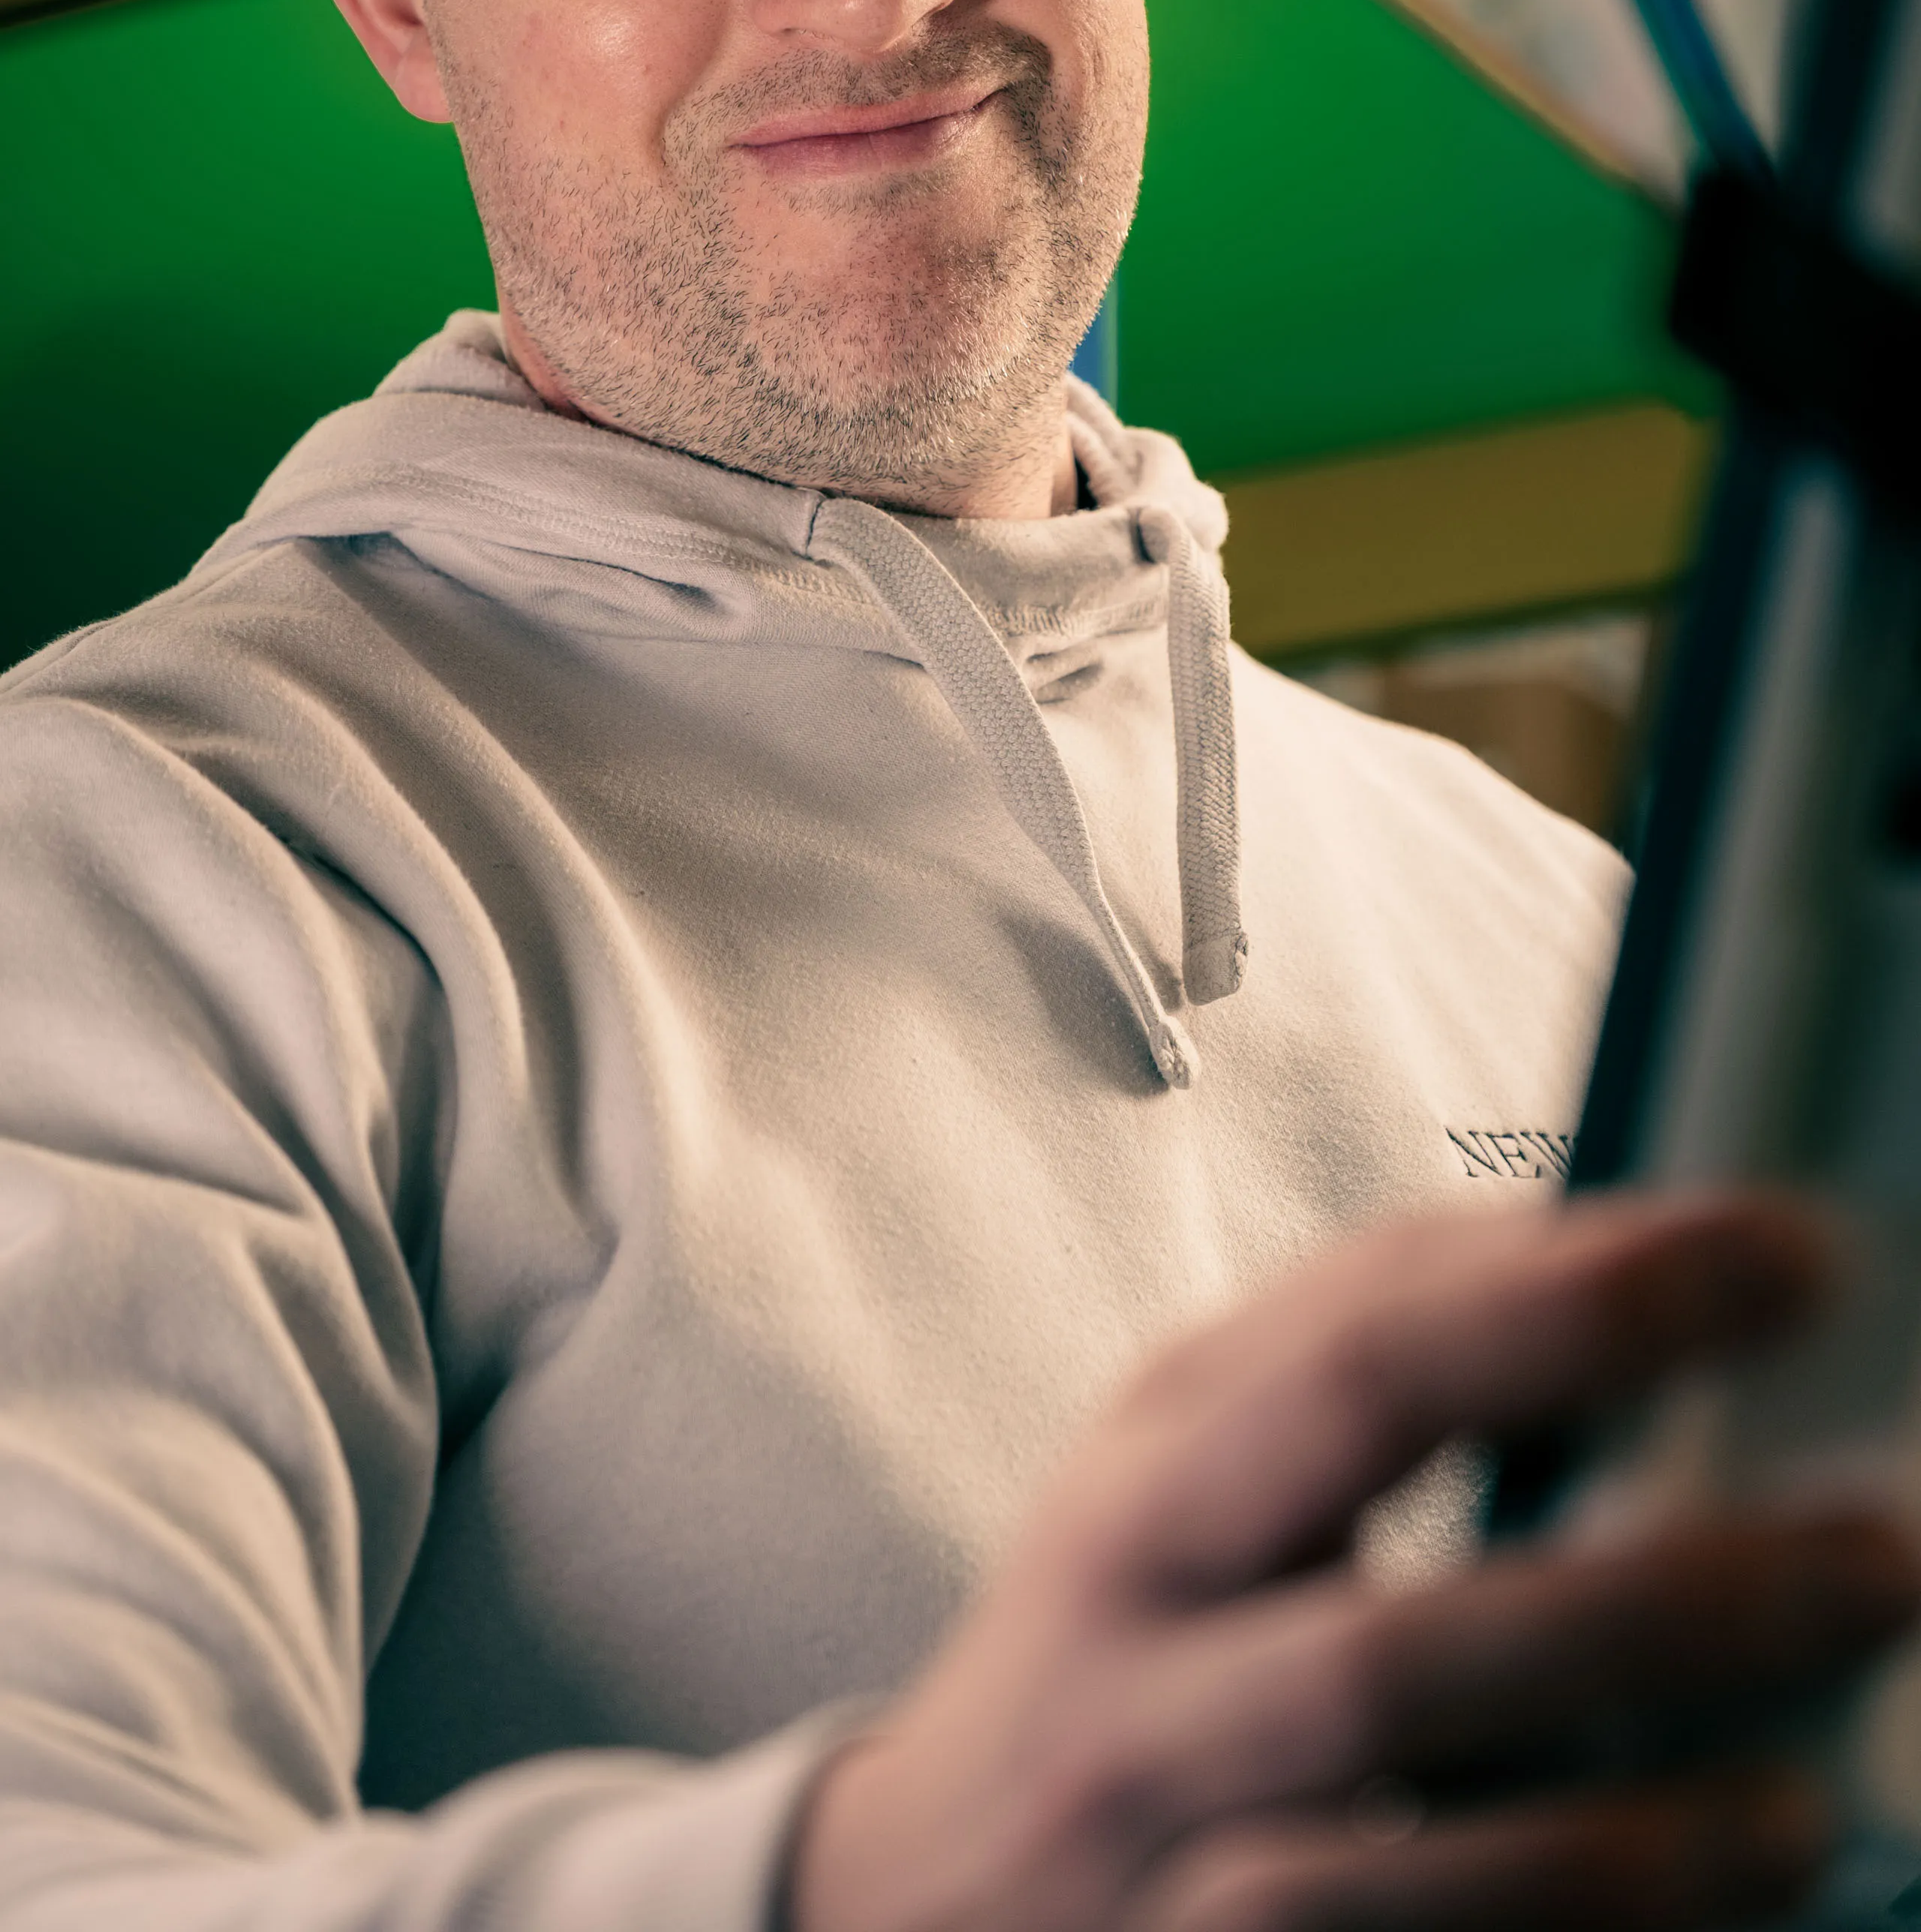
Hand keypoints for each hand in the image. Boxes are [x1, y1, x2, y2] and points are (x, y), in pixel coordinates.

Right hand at [788, 1192, 1920, 1931]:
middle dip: (1651, 1610)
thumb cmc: (1121, 1635)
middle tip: (1876, 1551)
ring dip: (1625, 1846)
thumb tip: (1607, 1249)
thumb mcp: (1192, 1463)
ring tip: (1806, 1804)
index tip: (1789, 1255)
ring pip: (1383, 1873)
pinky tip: (1703, 1903)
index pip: (1367, 1367)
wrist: (912, 1899)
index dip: (1586, 1304)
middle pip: (1388, 1653)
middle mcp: (1134, 1679)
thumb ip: (1363, 1346)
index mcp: (1152, 1486)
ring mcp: (1151, 1870)